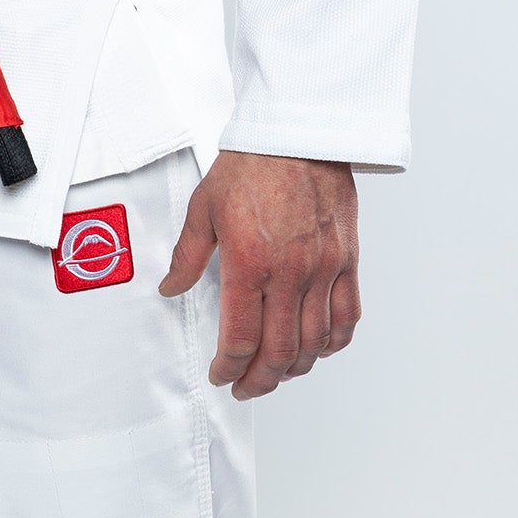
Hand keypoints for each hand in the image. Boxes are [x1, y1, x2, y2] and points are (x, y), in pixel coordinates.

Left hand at [158, 150, 358, 398]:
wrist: (298, 131)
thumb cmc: (252, 162)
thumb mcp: (204, 205)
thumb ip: (187, 254)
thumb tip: (170, 286)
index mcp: (249, 262)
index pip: (240, 338)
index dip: (228, 367)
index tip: (221, 374)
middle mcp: (289, 273)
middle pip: (279, 352)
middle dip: (260, 380)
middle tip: (246, 386)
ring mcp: (323, 269)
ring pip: (315, 343)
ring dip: (294, 368)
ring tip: (277, 371)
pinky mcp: (346, 260)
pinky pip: (347, 316)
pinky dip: (333, 343)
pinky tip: (318, 347)